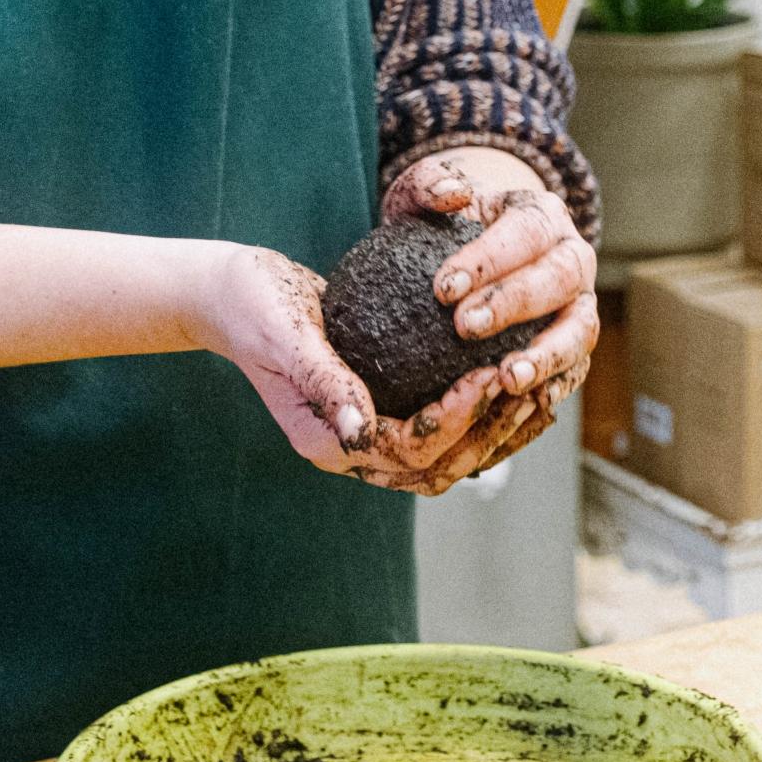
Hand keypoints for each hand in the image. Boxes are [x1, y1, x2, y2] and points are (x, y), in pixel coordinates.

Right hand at [193, 244, 539, 495]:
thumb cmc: (254, 307)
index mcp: (327, 443)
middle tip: (526, 389)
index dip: (454, 422)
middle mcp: (351, 449)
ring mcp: (366, 432)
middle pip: (434, 467)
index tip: (489, 377)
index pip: (408, 451)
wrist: (232, 294)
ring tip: (529, 390)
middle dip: (484, 435)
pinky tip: (508, 377)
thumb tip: (358, 430)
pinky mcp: (379, 408)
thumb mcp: (286, 337)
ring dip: (487, 431)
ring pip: (442, 455)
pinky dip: (474, 412)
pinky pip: (436, 424)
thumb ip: (323, 381)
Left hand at [385, 153, 598, 415]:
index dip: (490, 260)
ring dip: (548, 355)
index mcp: (542, 215)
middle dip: (516, 304)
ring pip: (581, 329)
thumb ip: (429, 182)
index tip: (442, 288)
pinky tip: (520, 405)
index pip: (526, 231)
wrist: (461, 258)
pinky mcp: (573, 349)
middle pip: (561, 277)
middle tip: (464, 328)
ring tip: (508, 378)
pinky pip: (573, 371)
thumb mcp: (423, 194)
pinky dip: (553, 389)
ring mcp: (579, 306)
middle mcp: (571, 259)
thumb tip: (452, 193)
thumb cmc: (440, 225)